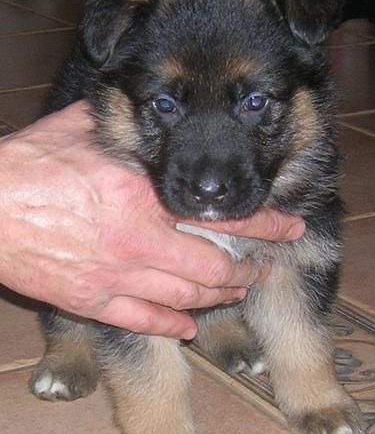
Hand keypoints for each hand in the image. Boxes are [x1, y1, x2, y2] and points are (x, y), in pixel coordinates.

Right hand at [0, 101, 303, 338]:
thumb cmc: (27, 167)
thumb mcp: (78, 132)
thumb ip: (119, 126)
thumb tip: (137, 108)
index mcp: (141, 194)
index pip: (221, 214)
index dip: (264, 223)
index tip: (289, 226)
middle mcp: (139, 239)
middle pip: (213, 267)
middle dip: (246, 272)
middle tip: (262, 270)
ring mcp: (117, 276)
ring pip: (186, 298)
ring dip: (217, 297)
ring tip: (235, 293)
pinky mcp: (92, 301)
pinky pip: (144, 322)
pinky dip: (172, 325)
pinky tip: (188, 326)